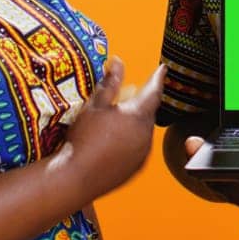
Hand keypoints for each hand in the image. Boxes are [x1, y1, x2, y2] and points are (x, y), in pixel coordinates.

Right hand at [61, 57, 164, 196]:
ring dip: (133, 123)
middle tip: (126, 97)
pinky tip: (112, 142)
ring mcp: (143, 153)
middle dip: (139, 103)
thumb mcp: (95, 105)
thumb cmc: (84, 139)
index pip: (153, 91)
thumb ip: (110, 83)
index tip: (162, 70)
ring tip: (112, 123)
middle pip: (148, 112)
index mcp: (138, 115)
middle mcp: (146, 134)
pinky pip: (138, 148)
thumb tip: (117, 63)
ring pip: (143, 130)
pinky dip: (130, 141)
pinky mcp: (136, 167)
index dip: (157, 78)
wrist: (77, 176)